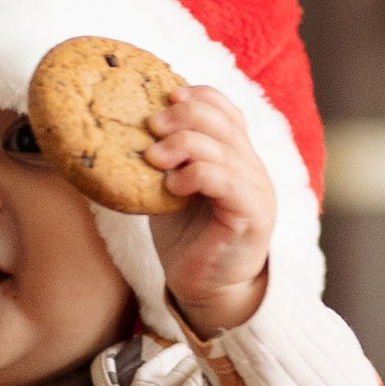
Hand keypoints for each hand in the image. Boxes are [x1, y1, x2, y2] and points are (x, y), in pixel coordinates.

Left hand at [148, 83, 274, 333]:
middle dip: (183, 116)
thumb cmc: (186, 239)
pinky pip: (225, 180)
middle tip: (152, 126)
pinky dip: (194, 174)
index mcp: (236, 156)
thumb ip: (165, 161)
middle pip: (223, 122)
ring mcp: (256, 189)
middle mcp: (251, 168)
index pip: (227, 110)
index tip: (167, 96)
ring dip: (182, 144)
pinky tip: (172, 187)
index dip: (199, 96)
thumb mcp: (172, 190)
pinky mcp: (251, 213)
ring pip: (222, 147)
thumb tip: (129, 130)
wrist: (206, 290)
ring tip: (153, 158)